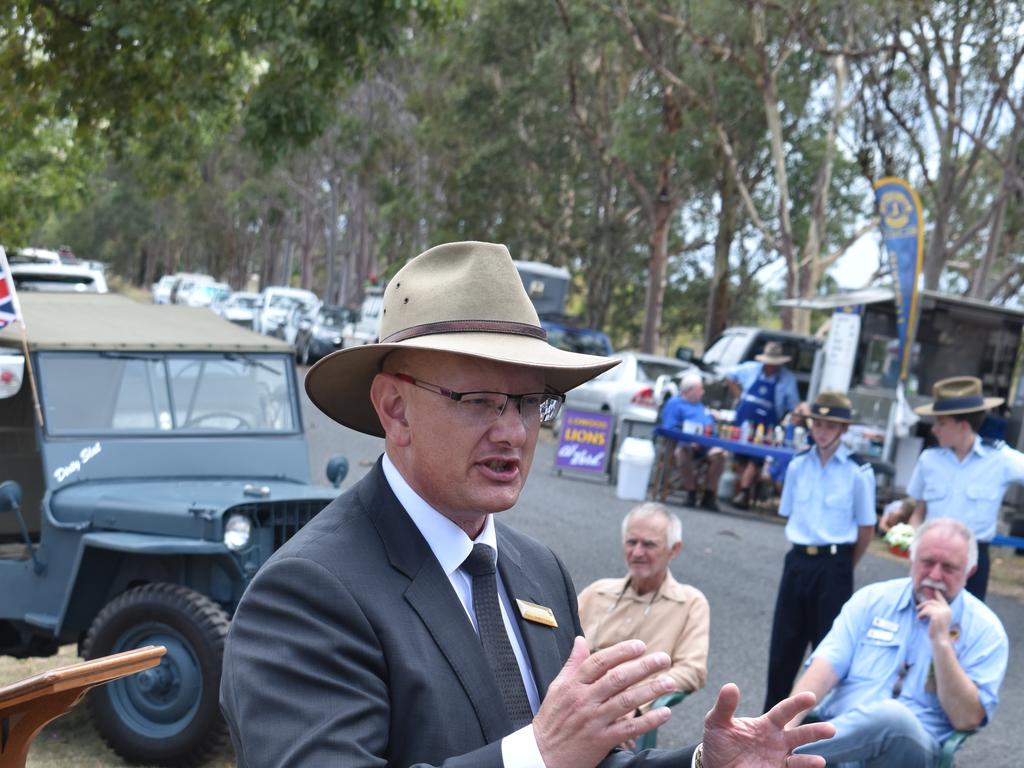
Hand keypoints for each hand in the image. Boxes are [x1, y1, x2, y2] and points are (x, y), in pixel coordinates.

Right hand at [534, 637, 674, 767]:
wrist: (542, 756)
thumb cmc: (552, 721)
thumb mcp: (557, 688)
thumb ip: (572, 664)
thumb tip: (581, 640)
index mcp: (573, 685)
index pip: (600, 662)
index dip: (621, 652)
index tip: (640, 646)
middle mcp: (584, 700)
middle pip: (617, 679)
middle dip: (643, 667)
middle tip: (663, 659)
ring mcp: (594, 720)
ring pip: (626, 702)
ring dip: (650, 691)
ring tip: (669, 682)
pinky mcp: (601, 740)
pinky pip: (628, 729)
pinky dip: (648, 721)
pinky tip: (664, 713)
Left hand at [702, 684, 834, 767]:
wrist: (714, 767)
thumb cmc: (718, 742)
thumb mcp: (716, 722)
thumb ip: (725, 706)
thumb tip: (731, 686)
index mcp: (766, 725)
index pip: (784, 711)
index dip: (797, 704)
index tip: (811, 696)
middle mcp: (777, 741)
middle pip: (800, 735)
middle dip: (815, 732)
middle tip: (831, 730)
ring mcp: (778, 759)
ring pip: (799, 759)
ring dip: (810, 761)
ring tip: (820, 761)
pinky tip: (812, 767)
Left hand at [918, 589, 951, 642]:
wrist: (940, 639)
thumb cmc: (937, 629)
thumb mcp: (938, 617)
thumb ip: (936, 609)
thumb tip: (929, 601)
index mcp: (948, 610)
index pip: (941, 599)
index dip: (937, 594)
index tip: (934, 589)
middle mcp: (946, 609)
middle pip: (931, 601)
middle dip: (923, 605)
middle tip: (917, 609)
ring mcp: (942, 612)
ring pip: (927, 606)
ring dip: (921, 611)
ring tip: (920, 617)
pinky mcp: (936, 616)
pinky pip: (924, 611)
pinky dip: (920, 615)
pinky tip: (920, 619)